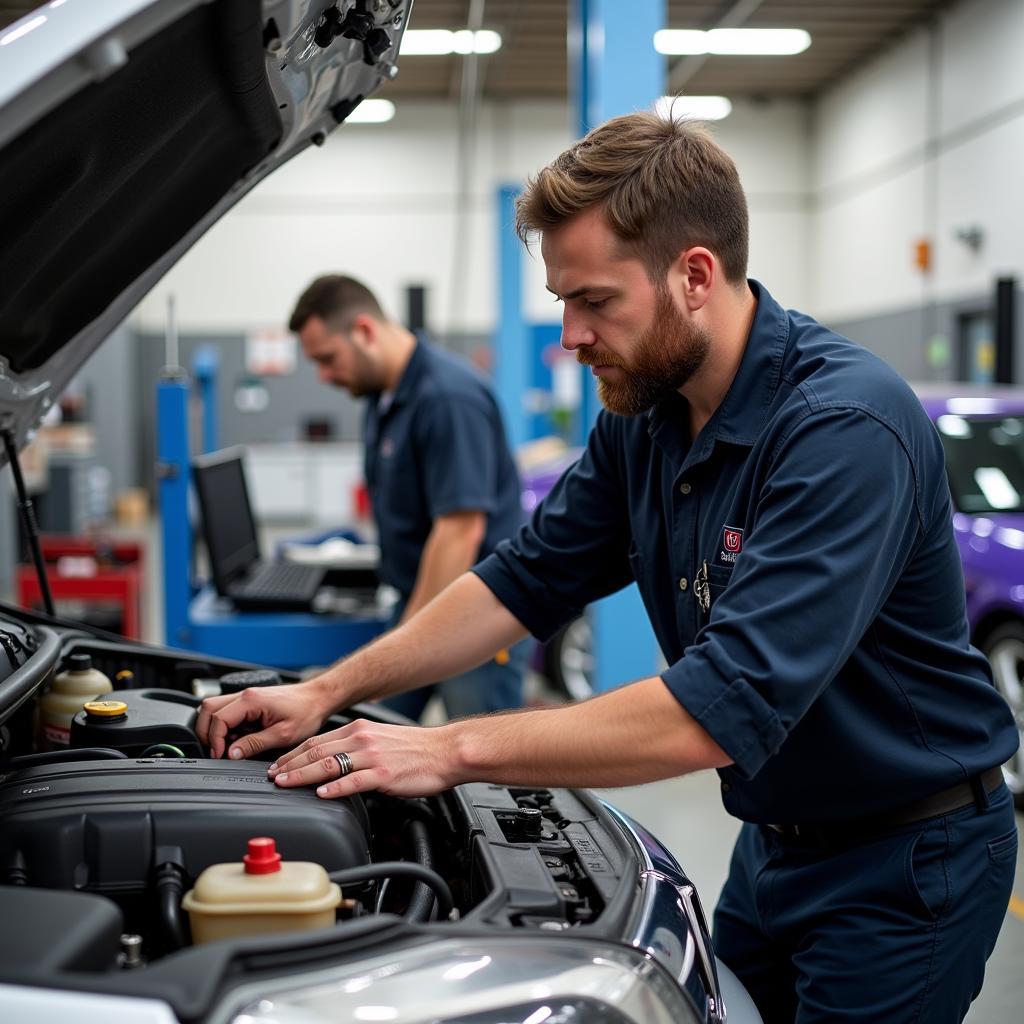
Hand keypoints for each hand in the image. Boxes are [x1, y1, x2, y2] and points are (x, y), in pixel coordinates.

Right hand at [196, 679, 334, 759]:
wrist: (319, 699)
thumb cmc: (306, 712)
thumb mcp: (282, 735)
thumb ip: (254, 745)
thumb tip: (231, 754)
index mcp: (251, 700)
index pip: (218, 719)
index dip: (214, 741)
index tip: (220, 756)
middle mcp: (245, 695)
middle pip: (208, 710)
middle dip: (208, 733)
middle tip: (218, 752)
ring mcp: (246, 697)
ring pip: (215, 709)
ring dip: (216, 730)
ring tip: (230, 746)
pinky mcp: (250, 702)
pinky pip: (228, 713)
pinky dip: (228, 727)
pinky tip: (240, 739)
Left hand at [268, 718, 457, 798]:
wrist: (446, 751)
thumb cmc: (418, 750)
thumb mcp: (382, 740)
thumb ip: (357, 748)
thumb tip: (335, 764)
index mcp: (360, 729)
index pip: (317, 740)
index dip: (293, 753)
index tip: (278, 764)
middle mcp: (362, 738)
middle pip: (316, 751)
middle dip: (290, 764)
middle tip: (272, 776)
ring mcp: (372, 756)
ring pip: (328, 764)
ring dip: (302, 775)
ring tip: (285, 783)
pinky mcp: (383, 773)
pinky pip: (352, 781)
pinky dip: (334, 787)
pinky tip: (320, 793)